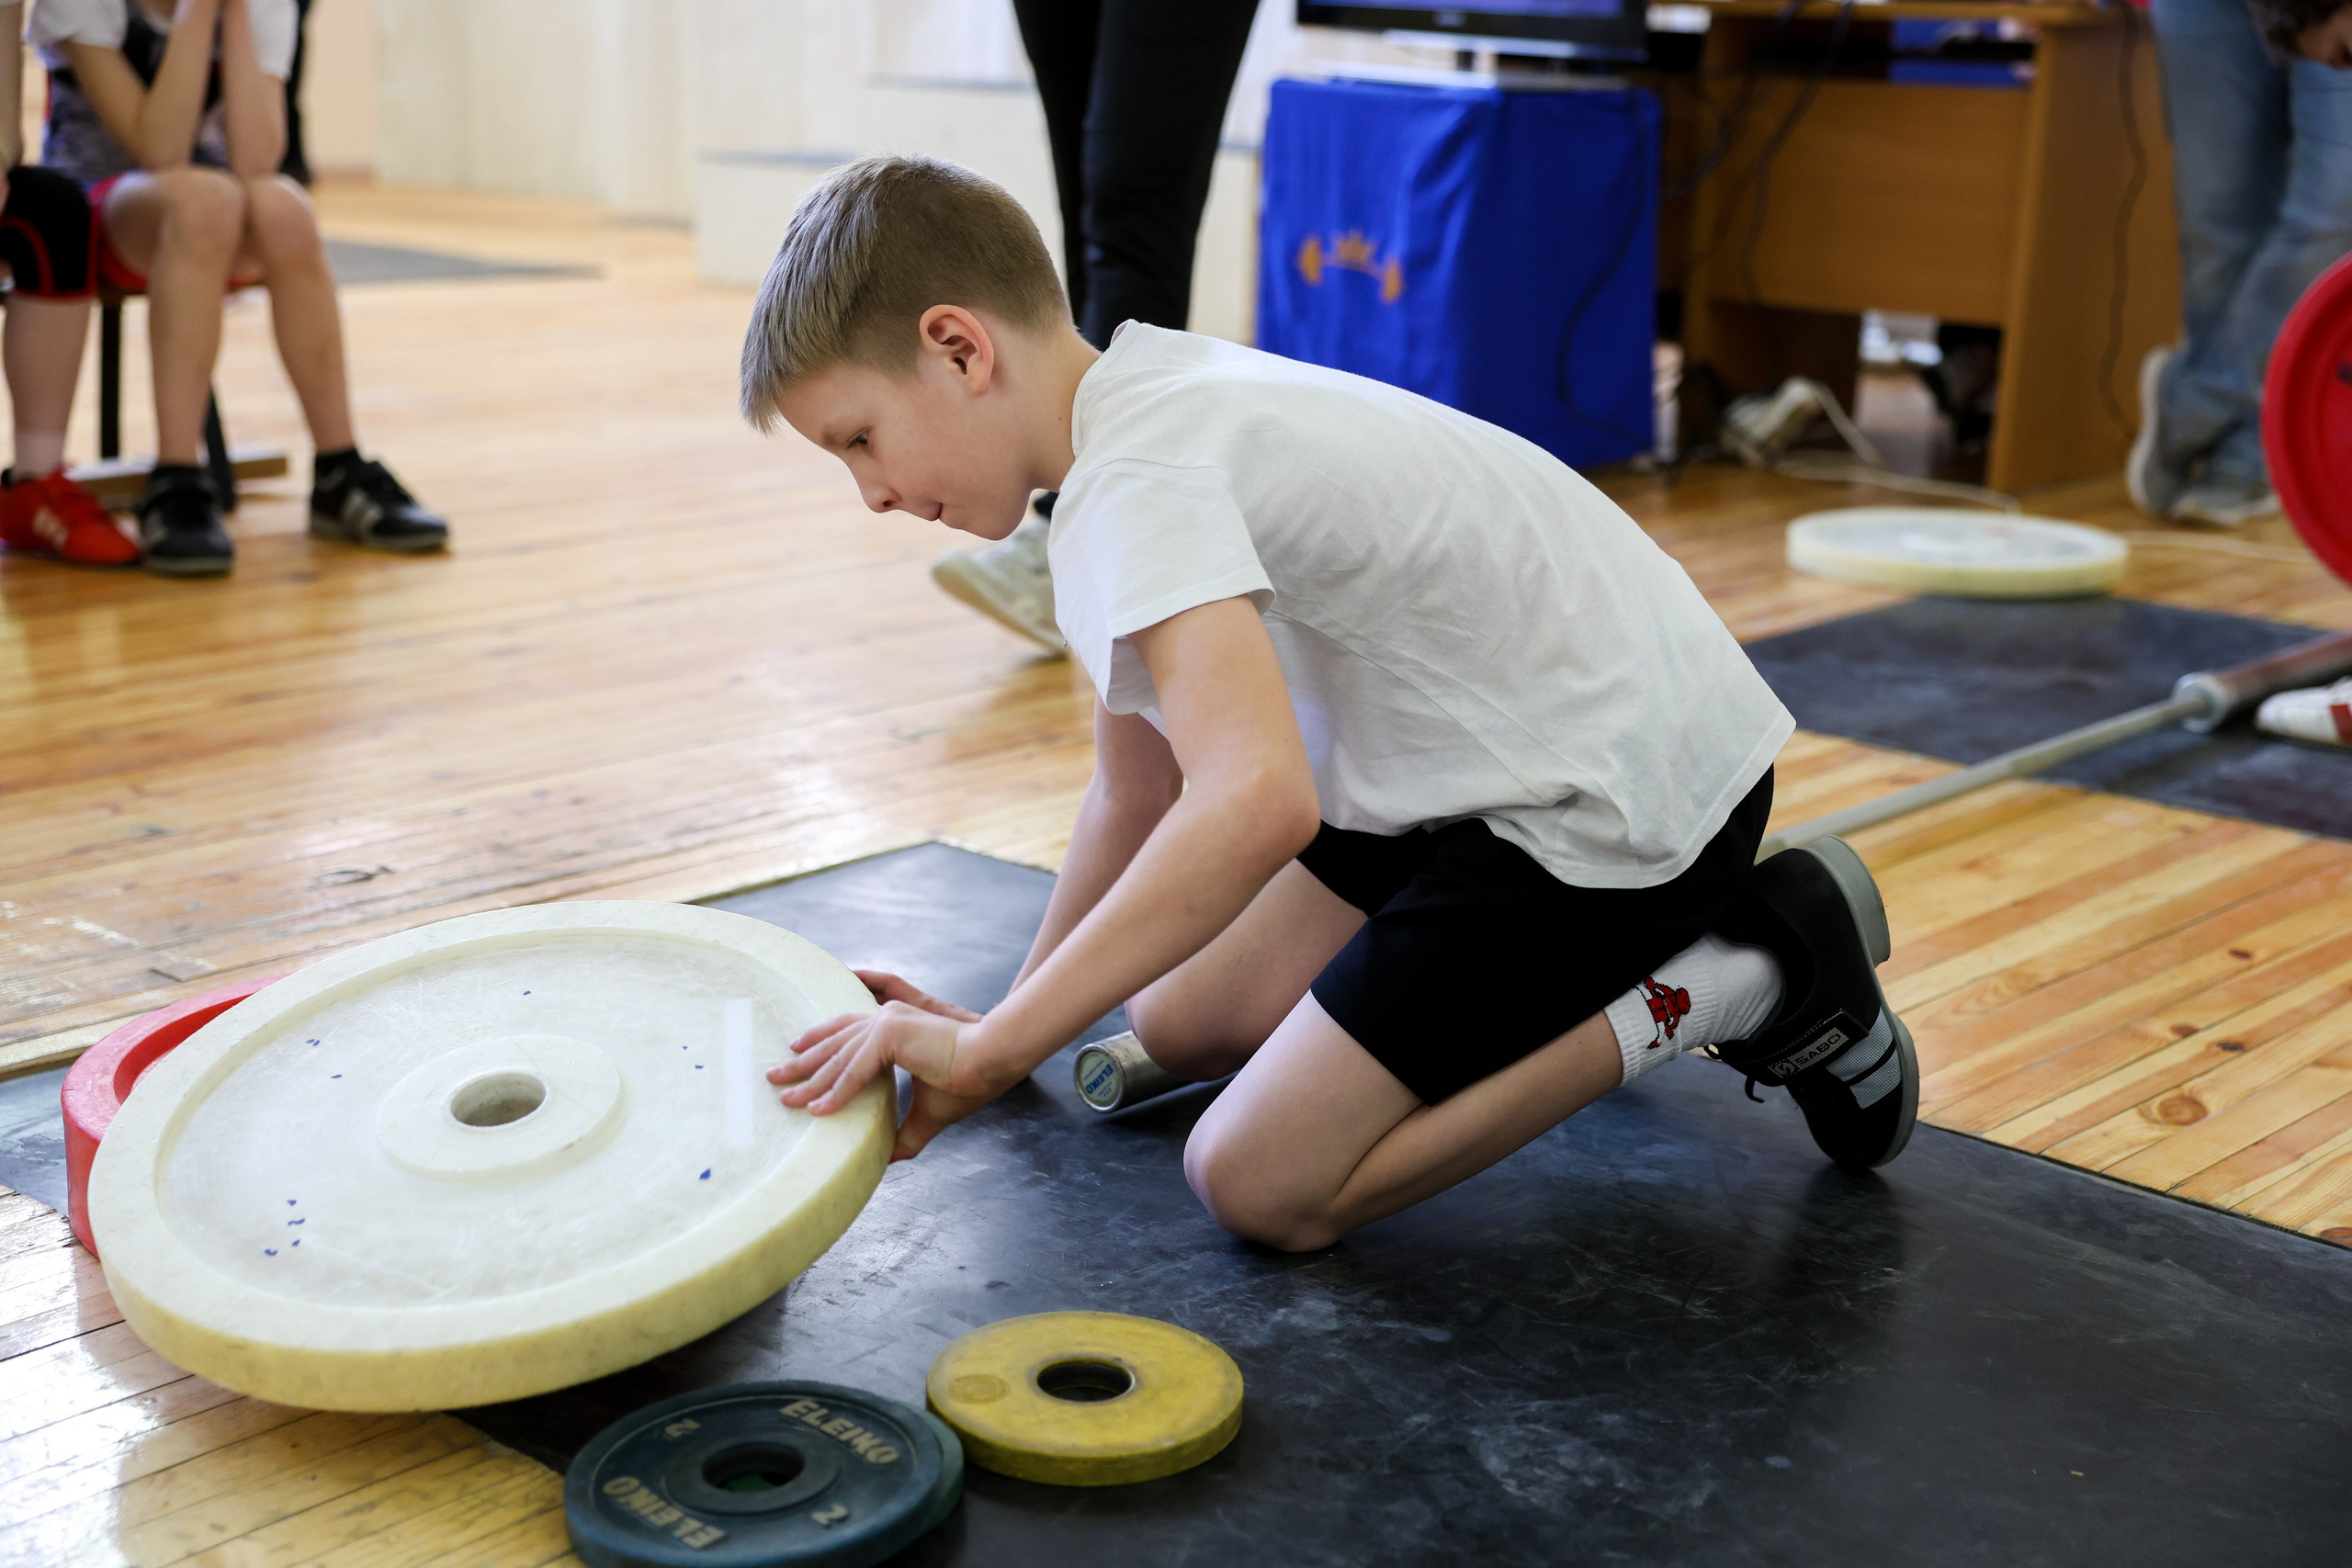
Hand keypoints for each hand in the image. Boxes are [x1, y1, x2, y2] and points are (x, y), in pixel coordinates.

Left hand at [768, 970, 993, 1160]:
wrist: (992, 1061)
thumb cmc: (969, 1081)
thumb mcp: (929, 1113)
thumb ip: (906, 1134)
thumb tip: (887, 1160)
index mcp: (894, 1030)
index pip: (848, 1037)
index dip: (821, 1049)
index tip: (795, 1062)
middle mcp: (885, 1020)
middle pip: (833, 1042)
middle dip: (802, 1062)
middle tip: (774, 1077)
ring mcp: (886, 1022)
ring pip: (838, 1057)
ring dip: (807, 1078)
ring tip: (783, 1094)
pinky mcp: (890, 1033)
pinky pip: (854, 1070)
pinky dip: (835, 1092)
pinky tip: (816, 1109)